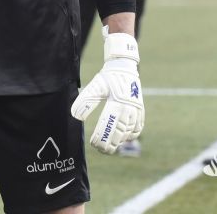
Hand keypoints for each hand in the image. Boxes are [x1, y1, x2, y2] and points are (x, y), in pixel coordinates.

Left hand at [71, 27, 143, 153]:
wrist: (124, 66)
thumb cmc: (108, 77)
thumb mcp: (95, 86)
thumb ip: (86, 100)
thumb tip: (76, 116)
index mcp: (118, 102)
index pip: (109, 124)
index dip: (101, 136)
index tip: (93, 144)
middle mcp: (130, 108)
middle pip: (120, 131)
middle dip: (110, 143)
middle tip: (101, 150)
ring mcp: (137, 109)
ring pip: (130, 131)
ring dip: (120, 141)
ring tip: (110, 147)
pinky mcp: (140, 109)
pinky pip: (138, 126)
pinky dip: (132, 135)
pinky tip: (124, 139)